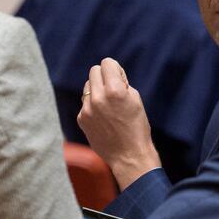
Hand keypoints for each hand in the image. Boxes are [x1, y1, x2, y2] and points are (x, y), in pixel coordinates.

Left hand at [77, 58, 161, 186]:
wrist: (129, 156)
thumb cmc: (137, 126)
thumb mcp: (135, 99)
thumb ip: (121, 83)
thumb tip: (109, 74)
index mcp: (115, 90)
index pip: (107, 63)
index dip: (115, 69)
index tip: (121, 80)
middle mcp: (98, 98)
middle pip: (94, 71)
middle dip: (105, 76)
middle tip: (115, 90)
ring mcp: (87, 109)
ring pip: (87, 86)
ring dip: (97, 90)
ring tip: (109, 105)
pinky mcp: (82, 119)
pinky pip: (85, 103)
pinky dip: (93, 106)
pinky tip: (104, 118)